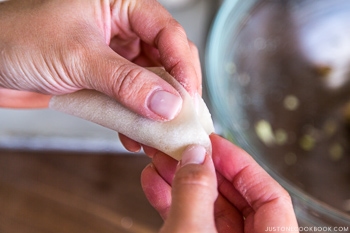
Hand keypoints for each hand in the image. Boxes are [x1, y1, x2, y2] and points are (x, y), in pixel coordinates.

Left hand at [0, 0, 200, 117]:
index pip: (167, 31)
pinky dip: (134, 118)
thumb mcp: (79, 58)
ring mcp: (114, 55)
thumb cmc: (19, 39)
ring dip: (154, 110)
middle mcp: (122, 29)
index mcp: (120, 5)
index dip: (183, 63)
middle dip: (173, 89)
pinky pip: (129, 97)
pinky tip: (134, 136)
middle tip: (181, 116)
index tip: (190, 94)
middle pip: (164, 57)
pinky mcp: (104, 79)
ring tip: (158, 134)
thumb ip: (126, 82)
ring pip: (149, 82)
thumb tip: (167, 104)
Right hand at [141, 134, 298, 232]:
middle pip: (234, 197)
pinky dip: (169, 202)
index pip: (270, 195)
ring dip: (180, 181)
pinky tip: (152, 182)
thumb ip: (195, 193)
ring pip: (205, 207)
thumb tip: (196, 156)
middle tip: (180, 147)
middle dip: (202, 168)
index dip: (241, 164)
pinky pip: (187, 220)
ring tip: (158, 160)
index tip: (214, 142)